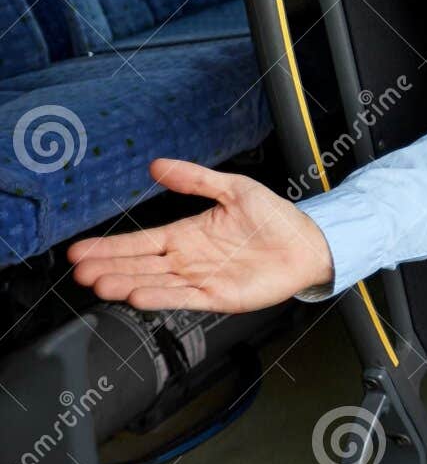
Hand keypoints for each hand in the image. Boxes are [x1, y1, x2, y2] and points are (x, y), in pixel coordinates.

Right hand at [68, 159, 333, 312]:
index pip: (141, 242)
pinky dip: (160, 298)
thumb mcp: (234, 188)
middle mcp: (189, 259)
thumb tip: (158, 165)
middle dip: (109, 267)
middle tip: (79, 270)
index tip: (80, 251)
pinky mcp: (218, 297)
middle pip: (141, 265)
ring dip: (127, 283)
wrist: (309, 242)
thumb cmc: (275, 217)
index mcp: (188, 235)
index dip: (111, 246)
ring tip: (98, 283)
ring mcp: (201, 279)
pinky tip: (137, 296)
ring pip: (155, 283)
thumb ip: (196, 179)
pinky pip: (184, 298)